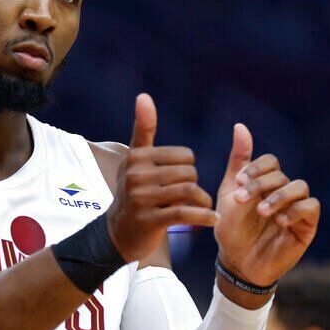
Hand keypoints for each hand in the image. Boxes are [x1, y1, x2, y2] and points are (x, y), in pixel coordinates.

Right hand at [107, 94, 217, 261]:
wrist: (116, 234)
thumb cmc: (132, 193)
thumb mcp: (134, 160)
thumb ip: (143, 129)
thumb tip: (144, 96)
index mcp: (137, 157)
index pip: (184, 155)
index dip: (188, 168)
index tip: (180, 180)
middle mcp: (136, 175)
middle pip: (189, 172)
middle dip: (195, 185)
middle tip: (190, 198)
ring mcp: (142, 198)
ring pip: (189, 191)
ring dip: (202, 201)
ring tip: (203, 207)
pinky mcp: (150, 220)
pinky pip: (186, 213)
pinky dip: (204, 216)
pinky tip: (213, 220)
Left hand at [213, 124, 319, 284]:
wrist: (237, 262)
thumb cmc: (232, 229)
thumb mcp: (229, 192)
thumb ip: (238, 161)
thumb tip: (240, 125)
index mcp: (265, 181)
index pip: (270, 161)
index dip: (256, 169)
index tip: (239, 182)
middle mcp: (283, 191)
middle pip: (280, 174)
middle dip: (259, 185)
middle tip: (241, 200)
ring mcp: (296, 207)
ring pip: (299, 186)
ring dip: (278, 196)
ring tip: (262, 212)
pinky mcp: (307, 225)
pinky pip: (311, 207)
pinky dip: (295, 210)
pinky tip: (279, 221)